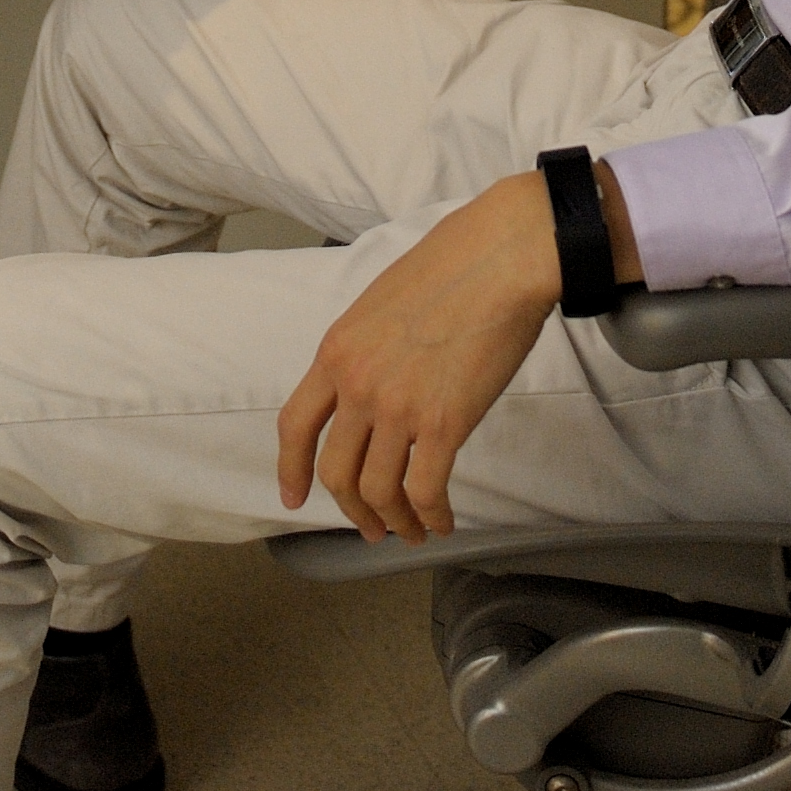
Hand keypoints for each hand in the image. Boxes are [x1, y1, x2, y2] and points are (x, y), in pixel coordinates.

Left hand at [276, 173, 560, 540]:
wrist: (500, 258)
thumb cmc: (452, 266)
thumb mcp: (380, 303)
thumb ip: (365, 348)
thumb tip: (373, 381)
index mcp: (337, 350)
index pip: (295, 424)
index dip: (290, 468)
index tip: (293, 496)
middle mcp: (357, 384)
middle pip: (335, 471)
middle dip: (351, 509)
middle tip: (369, 527)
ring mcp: (397, 406)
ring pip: (378, 490)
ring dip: (393, 521)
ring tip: (410, 531)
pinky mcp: (443, 424)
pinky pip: (425, 490)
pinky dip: (431, 516)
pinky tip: (442, 521)